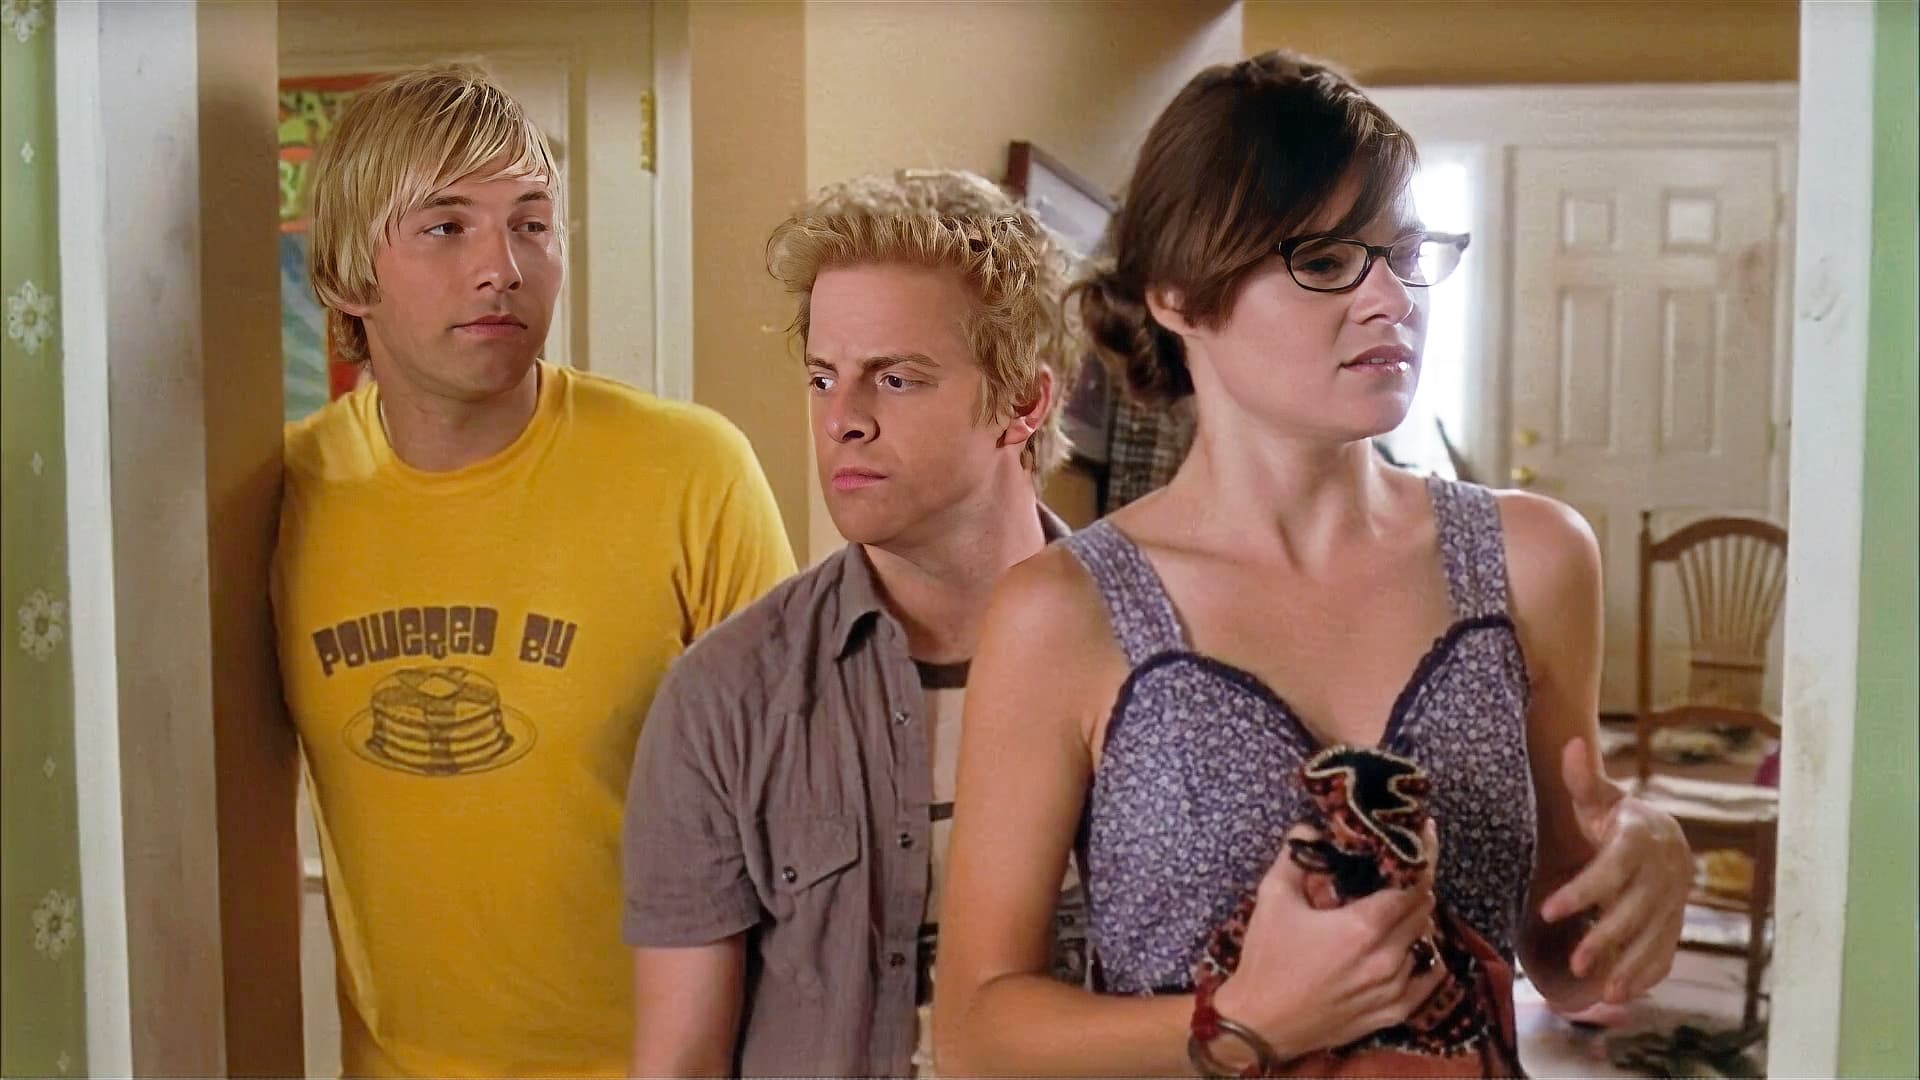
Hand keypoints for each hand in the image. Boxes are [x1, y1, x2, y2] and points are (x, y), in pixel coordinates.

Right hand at [1212, 820, 1446, 1059]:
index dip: (1422, 858)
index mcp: (1362, 927)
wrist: (1260, 1024)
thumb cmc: (1266, 960)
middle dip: (1416, 886)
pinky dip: (1424, 960)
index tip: (1424, 836)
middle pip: (1423, 911)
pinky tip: (1414, 949)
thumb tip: (1309, 829)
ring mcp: (1393, 989)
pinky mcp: (1392, 1012)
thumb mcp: (1273, 899)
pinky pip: (1427, 981)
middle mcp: (1386, 958)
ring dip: (1414, 922)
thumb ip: (1295, 858)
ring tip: (1395, 911)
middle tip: (1402, 872)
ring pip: (1424, 943)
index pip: (1412, 885)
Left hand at [1537, 738, 1691, 1003]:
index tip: (1546, 910)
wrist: (1663, 835)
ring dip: (1631, 965)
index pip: (1611, 869)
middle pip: (1636, 911)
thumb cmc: (1616, 816)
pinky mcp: (1676, 922)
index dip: (1582, 892)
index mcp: (1642, 839)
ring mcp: (1675, 901)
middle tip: (1574, 964)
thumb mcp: (1598, 797)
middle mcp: (1665, 872)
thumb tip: (1572, 744)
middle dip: (1608, 939)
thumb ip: (1583, 778)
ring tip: (1602, 991)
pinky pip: (1667, 952)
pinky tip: (1623, 993)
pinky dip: (1648, 973)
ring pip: (1656, 937)